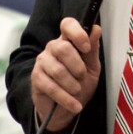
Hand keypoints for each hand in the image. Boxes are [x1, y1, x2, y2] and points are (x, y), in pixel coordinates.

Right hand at [30, 17, 101, 132]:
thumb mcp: (91, 67)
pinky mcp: (36, 78)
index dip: (77, 33)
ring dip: (73, 85)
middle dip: (78, 67)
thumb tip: (96, 28)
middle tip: (82, 77)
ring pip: (58, 70)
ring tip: (77, 91)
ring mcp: (42, 61)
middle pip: (63, 48)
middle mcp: (53, 47)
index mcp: (68, 41)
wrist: (65, 109)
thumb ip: (92, 49)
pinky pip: (51, 87)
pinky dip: (66, 99)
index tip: (86, 48)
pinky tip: (74, 105)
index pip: (67, 24)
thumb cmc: (79, 84)